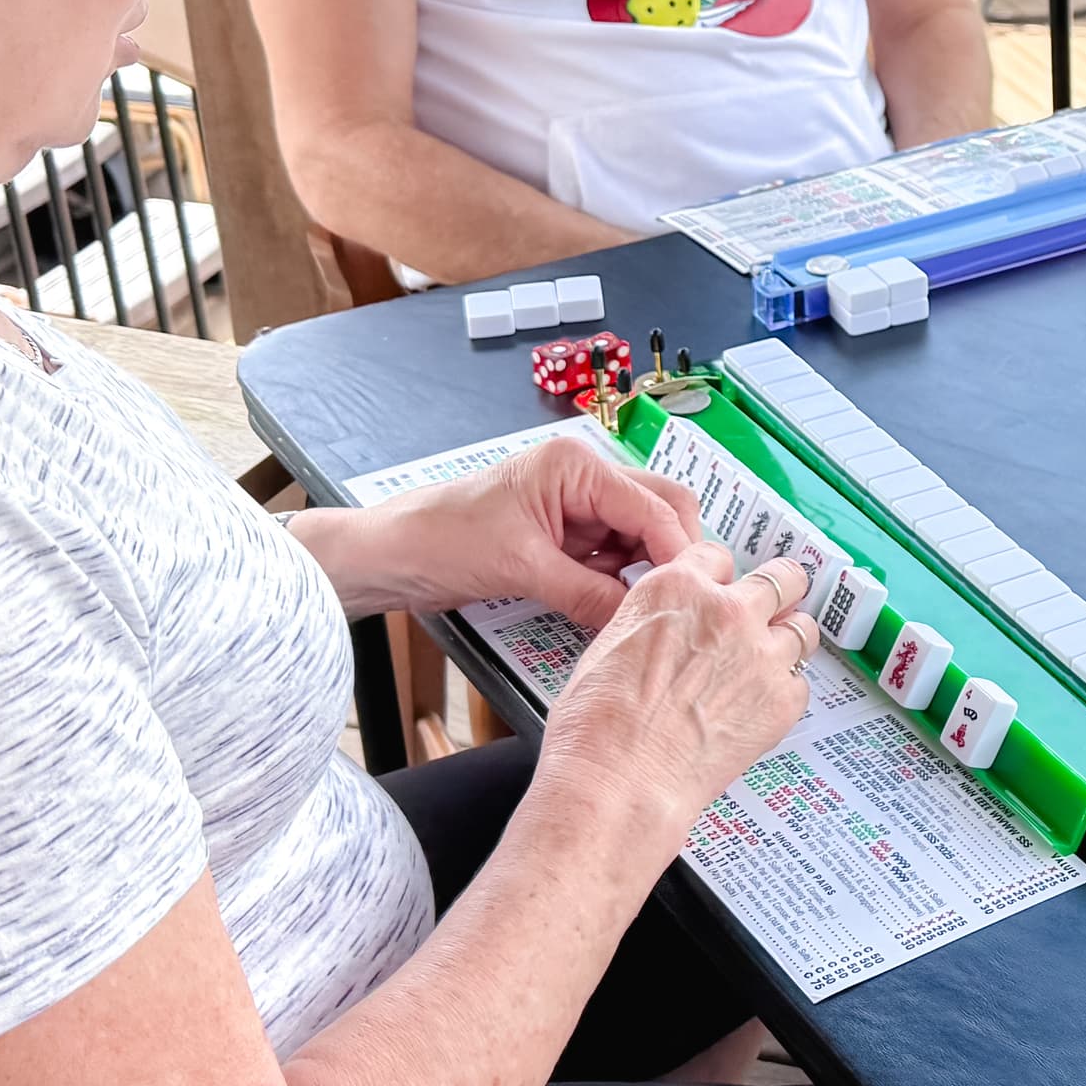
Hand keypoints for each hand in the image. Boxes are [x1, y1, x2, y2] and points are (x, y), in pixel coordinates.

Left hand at [328, 439, 713, 627]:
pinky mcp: (566, 538)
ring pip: (640, 538)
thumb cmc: (441, 539)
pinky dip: (620, 583)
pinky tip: (618, 607)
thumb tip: (640, 620)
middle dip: (671, 554)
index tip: (694, 592)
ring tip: (648, 611)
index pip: (653, 504)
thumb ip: (588, 593)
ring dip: (646, 572)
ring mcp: (577, 509)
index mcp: (577, 466)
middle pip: (659, 511)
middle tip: (680, 600)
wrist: (391, 556)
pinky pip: (612, 559)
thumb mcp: (522, 568)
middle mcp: (584, 479)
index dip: (677, 549)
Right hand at [542, 553, 822, 834]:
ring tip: (769, 663)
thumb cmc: (597, 726)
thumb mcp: (612, 643)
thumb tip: (671, 627)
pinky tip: (757, 709)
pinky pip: (801, 684)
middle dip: (779, 591)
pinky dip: (785, 693)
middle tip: (773, 608)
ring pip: (803, 628)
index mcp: (677, 588)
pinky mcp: (782, 699)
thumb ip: (657, 620)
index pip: (719, 556)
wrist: (619, 781)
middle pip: (782, 577)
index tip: (723, 589)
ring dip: (789, 640)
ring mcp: (761, 654)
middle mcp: (727, 611)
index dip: (720, 578)